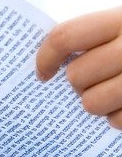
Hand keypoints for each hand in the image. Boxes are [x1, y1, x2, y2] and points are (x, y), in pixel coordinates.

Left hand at [36, 6, 121, 127]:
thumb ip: (99, 35)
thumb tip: (52, 64)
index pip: (66, 37)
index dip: (45, 57)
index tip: (44, 72)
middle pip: (76, 75)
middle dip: (80, 82)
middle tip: (95, 79)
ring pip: (92, 103)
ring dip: (98, 102)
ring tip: (114, 93)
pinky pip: (117, 121)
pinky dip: (120, 118)